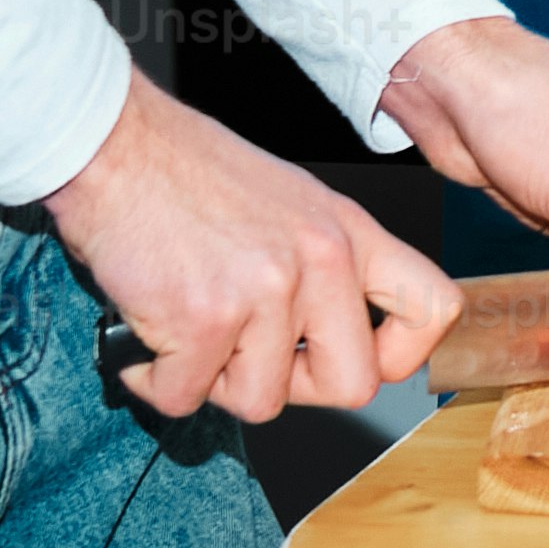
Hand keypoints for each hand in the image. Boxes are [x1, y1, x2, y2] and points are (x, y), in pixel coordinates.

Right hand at [49, 69, 464, 422]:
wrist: (115, 145)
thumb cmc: (188, 172)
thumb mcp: (291, 204)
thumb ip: (320, 266)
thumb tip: (320, 340)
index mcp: (351, 232)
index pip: (433, 310)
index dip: (399, 356)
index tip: (359, 359)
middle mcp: (323, 260)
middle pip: (353, 385)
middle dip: (295, 388)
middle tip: (249, 358)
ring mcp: (267, 290)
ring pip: (261, 402)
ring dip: (214, 380)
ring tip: (188, 329)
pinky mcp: (205, 317)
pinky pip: (185, 396)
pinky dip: (156, 379)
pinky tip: (148, 333)